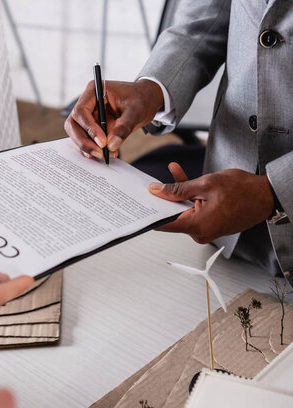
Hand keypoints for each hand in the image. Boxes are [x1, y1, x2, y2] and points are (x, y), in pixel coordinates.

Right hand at [64, 79, 163, 157]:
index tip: (102, 142)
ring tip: (106, 155)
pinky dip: (93, 150)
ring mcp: (88, 116)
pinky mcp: (92, 128)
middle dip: (84, 141)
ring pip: (77, 135)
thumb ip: (123, 128)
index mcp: (94, 91)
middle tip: (99, 153)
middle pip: (73, 125)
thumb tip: (111, 145)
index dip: (89, 128)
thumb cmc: (140, 99)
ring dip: (88, 148)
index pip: (81, 111)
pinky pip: (87, 140)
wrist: (145, 101)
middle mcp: (87, 103)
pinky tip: (106, 154)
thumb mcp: (135, 111)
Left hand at [150, 163, 273, 242]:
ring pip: (183, 210)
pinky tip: (183, 179)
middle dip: (164, 198)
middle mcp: (200, 233)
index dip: (150, 212)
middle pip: (172, 216)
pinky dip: (189, 197)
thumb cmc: (242, 190)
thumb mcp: (205, 184)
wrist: (266, 196)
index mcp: (196, 226)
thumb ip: (178, 189)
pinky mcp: (210, 224)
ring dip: (178, 194)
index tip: (141, 203)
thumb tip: (157, 191)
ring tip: (173, 174)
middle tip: (153, 183)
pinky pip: (194, 210)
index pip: (163, 225)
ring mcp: (205, 230)